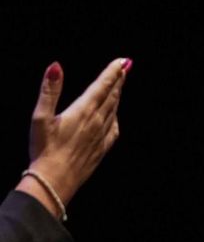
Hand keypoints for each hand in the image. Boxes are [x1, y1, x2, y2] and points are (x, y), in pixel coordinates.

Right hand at [19, 59, 129, 215]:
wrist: (54, 180)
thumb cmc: (44, 149)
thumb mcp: (40, 117)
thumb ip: (49, 91)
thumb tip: (56, 66)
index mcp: (83, 111)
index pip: (102, 86)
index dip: (112, 72)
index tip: (122, 61)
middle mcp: (97, 121)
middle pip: (112, 96)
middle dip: (118, 80)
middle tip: (125, 67)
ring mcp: (101, 135)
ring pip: (114, 110)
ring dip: (117, 95)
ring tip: (119, 85)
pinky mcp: (101, 148)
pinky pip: (114, 127)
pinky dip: (115, 116)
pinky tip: (114, 115)